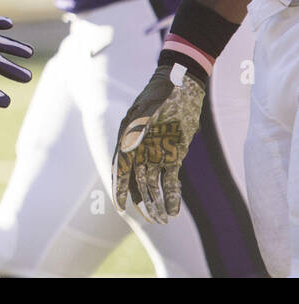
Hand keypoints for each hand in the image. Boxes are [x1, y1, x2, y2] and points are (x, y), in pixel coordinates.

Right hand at [112, 65, 203, 223]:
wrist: (184, 82)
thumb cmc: (164, 91)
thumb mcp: (153, 105)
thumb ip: (140, 125)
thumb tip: (128, 147)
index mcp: (129, 137)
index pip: (121, 168)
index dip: (119, 188)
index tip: (119, 207)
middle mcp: (140, 148)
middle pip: (137, 181)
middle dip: (143, 202)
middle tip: (152, 222)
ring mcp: (156, 151)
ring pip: (153, 183)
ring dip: (157, 202)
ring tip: (164, 221)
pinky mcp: (173, 153)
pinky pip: (170, 178)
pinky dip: (172, 194)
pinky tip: (175, 211)